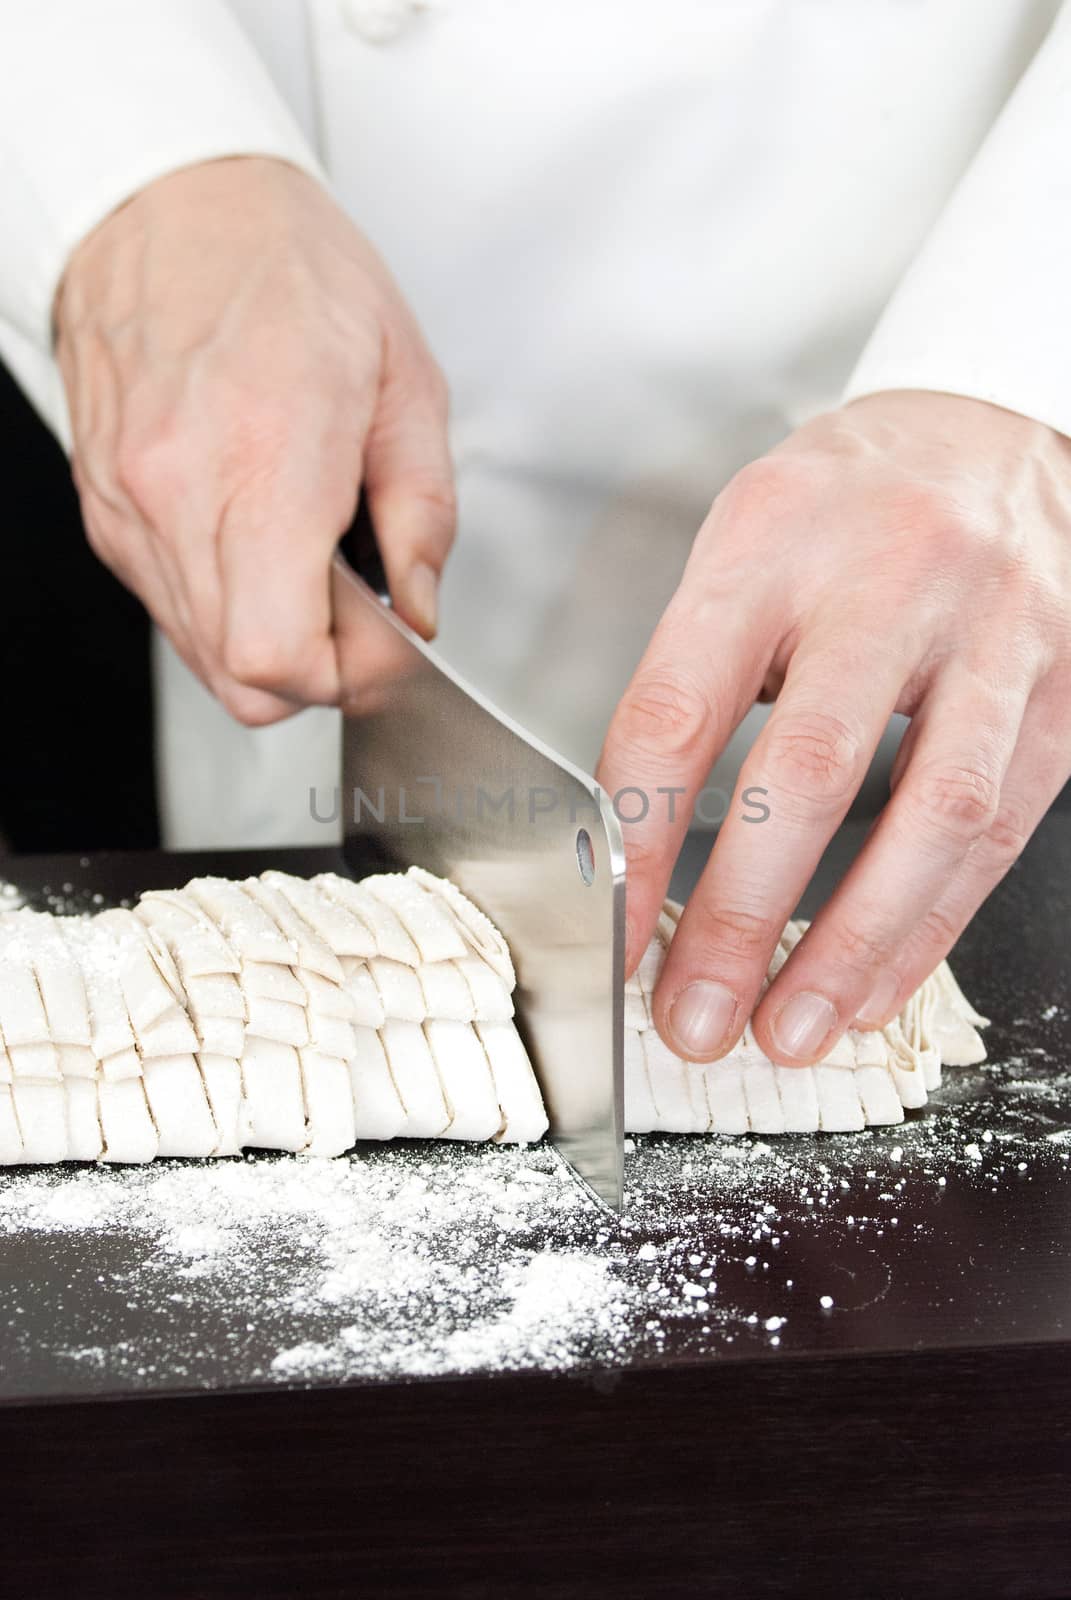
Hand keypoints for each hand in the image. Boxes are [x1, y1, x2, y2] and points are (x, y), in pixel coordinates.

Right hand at [55, 156, 453, 724]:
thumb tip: (419, 607)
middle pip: (246, 678)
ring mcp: (130, 511)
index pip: (284, 654)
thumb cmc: (285, 268)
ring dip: (276, 642)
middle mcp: (176, 494)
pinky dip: (230, 609)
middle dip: (324, 668)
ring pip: (206, 658)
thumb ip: (424, 512)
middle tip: (362, 606)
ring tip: (312, 560)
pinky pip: (174, 611)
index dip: (354, 673)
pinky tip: (261, 544)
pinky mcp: (108, 516)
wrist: (167, 202)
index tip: (394, 639)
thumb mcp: (406, 379)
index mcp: (263, 456)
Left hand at [598, 390, 1070, 1065]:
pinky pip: (1000, 828)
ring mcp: (993, 632)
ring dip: (855, 945)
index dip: (637, 838)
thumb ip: (692, 684)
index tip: (612, 934)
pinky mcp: (1061, 689)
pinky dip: (931, 923)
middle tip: (695, 1016)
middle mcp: (889, 577)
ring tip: (790, 1031)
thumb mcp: (741, 554)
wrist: (988, 433)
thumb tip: (634, 853)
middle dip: (745, 917)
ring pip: (933, 813)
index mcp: (770, 541)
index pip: (682, 707)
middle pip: (812, 770)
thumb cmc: (839, 510)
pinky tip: (876, 988)